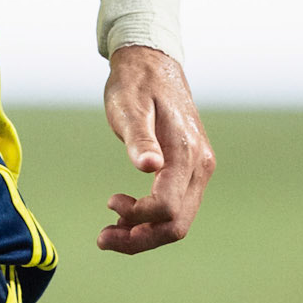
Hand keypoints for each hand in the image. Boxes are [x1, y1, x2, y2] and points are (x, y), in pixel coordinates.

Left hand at [99, 47, 213, 254]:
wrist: (152, 63)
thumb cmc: (136, 84)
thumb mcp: (129, 107)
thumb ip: (139, 139)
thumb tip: (149, 167)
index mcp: (186, 153)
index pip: (167, 206)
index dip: (137, 218)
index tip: (108, 206)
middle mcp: (200, 165)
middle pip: (177, 223)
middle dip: (140, 238)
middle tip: (102, 239)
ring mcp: (198, 168)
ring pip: (178, 219)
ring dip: (145, 233)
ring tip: (110, 233)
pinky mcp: (190, 168)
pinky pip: (176, 205)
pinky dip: (151, 219)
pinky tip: (125, 217)